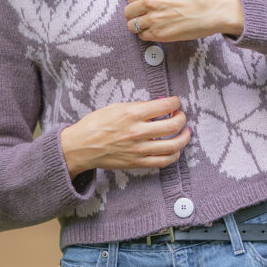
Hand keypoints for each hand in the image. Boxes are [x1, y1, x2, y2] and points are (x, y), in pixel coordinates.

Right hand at [60, 96, 190, 178]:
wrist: (81, 147)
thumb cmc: (96, 123)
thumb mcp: (117, 107)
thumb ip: (139, 106)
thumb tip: (159, 106)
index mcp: (133, 114)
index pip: (165, 106)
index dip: (175, 103)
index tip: (175, 102)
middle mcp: (138, 132)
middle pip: (173, 126)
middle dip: (182, 118)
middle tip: (180, 116)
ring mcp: (139, 150)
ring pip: (173, 145)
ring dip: (184, 137)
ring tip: (185, 132)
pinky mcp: (137, 163)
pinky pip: (163, 161)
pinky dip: (174, 155)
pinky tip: (175, 149)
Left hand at [124, 0, 243, 41]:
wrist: (212, 11)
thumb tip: (142, 4)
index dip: (137, 4)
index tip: (141, 8)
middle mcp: (149, 1)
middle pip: (128, 12)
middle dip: (134, 16)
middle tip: (143, 18)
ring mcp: (152, 18)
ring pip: (132, 26)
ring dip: (139, 27)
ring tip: (151, 26)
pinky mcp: (158, 33)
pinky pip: (142, 36)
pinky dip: (147, 35)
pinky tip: (157, 32)